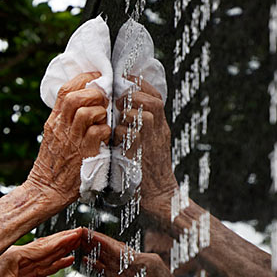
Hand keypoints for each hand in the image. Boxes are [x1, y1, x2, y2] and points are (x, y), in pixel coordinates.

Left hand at [0, 229, 82, 276]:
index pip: (45, 247)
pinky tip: (64, 261)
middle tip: (81, 233)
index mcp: (16, 257)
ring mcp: (20, 266)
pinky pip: (42, 267)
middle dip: (65, 241)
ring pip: (46, 256)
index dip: (62, 241)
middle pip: (47, 248)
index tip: (77, 233)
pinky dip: (54, 263)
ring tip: (77, 244)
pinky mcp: (20, 274)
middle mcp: (19, 258)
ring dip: (62, 250)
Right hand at [27, 72, 110, 206]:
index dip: (83, 79)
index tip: (97, 77)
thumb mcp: (55, 138)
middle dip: (93, 93)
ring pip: (86, 112)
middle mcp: (61, 128)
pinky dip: (106, 131)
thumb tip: (85, 105)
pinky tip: (106, 137)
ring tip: (105, 119)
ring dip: (100, 112)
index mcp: (54, 121)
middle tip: (104, 99)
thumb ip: (67, 121)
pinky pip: (98, 132)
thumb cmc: (54, 166)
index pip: (65, 90)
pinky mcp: (83, 153)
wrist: (46, 191)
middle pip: (74, 96)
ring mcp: (71, 140)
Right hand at [82, 231, 180, 276]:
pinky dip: (100, 266)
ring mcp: (136, 270)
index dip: (100, 241)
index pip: (118, 249)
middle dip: (94, 242)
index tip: (85, 231)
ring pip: (111, 259)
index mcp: (145, 262)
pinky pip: (113, 270)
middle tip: (75, 234)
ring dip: (94, 252)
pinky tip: (88, 262)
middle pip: (112, 250)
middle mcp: (140, 262)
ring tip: (77, 245)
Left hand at [114, 77, 177, 217]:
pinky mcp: (143, 155)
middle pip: (153, 101)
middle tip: (119, 102)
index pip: (156, 96)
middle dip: (132, 96)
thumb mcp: (151, 144)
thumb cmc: (149, 171)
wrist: (162, 197)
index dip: (140, 84)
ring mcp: (153, 143)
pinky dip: (120, 134)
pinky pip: (131, 136)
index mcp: (161, 127)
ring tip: (117, 121)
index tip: (125, 80)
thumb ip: (141, 127)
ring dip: (126, 114)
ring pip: (144, 115)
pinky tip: (114, 139)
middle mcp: (160, 132)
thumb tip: (124, 110)